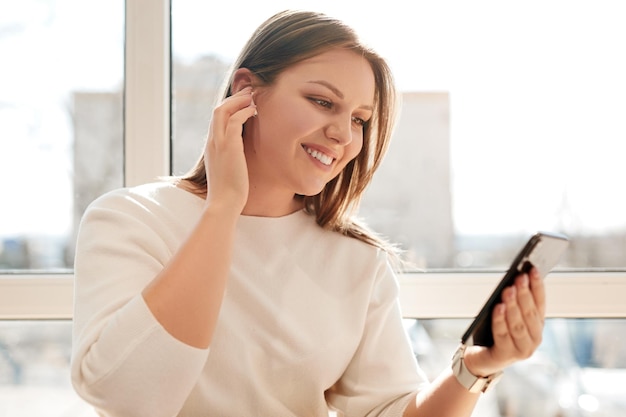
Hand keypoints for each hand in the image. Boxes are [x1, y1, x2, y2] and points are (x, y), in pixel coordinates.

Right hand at [204, 87, 256, 211]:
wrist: (224, 203)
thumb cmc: (229, 192)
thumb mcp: (229, 170)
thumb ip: (232, 159)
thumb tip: (242, 156)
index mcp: (212, 147)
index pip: (216, 118)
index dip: (230, 106)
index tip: (244, 102)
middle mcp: (212, 142)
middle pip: (218, 109)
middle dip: (234, 98)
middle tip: (250, 92)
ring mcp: (219, 143)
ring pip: (223, 110)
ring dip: (239, 101)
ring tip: (253, 96)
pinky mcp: (229, 147)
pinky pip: (234, 121)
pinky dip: (244, 112)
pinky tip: (254, 111)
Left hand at [464, 267, 545, 375]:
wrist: (483, 358)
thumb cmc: (495, 331)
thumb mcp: (507, 314)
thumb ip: (513, 301)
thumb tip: (513, 279)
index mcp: (538, 325)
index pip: (540, 302)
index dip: (537, 285)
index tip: (533, 269)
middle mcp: (535, 338)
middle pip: (530, 313)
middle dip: (524, 293)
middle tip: (519, 277)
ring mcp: (522, 349)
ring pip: (518, 324)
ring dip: (513, 305)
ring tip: (508, 290)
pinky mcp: (507, 355)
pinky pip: (502, 334)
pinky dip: (500, 320)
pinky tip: (498, 307)